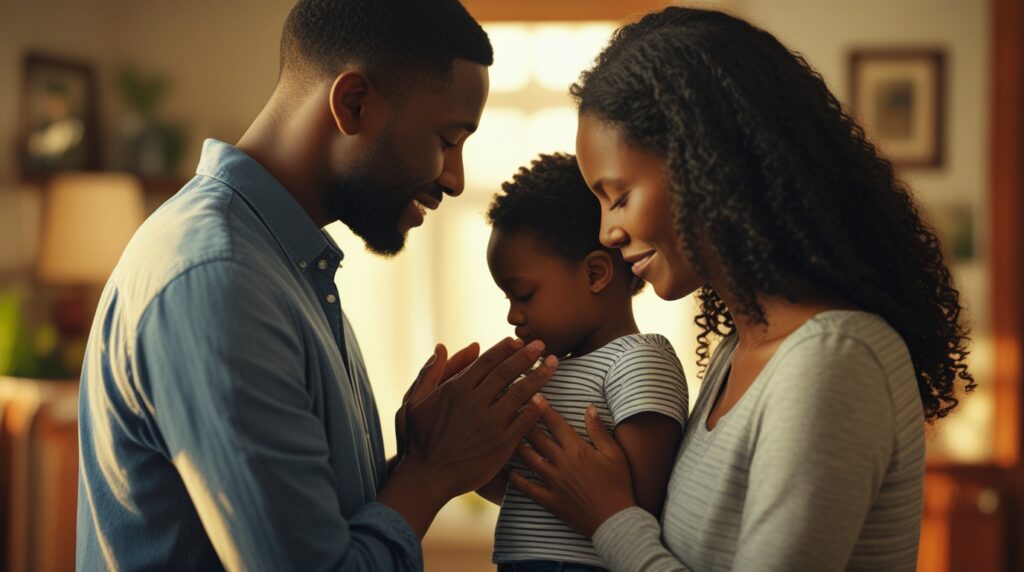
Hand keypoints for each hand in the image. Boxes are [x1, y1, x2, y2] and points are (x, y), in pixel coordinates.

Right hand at [394, 337, 556, 501]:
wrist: (427, 477)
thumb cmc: (419, 440)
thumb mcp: (414, 402)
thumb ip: (430, 373)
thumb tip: (441, 347)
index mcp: (456, 389)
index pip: (487, 361)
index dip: (504, 349)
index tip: (517, 341)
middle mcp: (475, 402)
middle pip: (507, 372)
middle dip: (527, 355)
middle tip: (542, 344)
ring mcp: (490, 423)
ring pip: (520, 393)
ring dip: (539, 376)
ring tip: (553, 364)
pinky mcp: (501, 444)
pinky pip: (524, 422)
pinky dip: (535, 409)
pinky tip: (545, 400)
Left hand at [511, 399, 635, 536]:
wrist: (615, 521)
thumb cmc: (619, 484)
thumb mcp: (614, 454)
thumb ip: (598, 430)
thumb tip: (589, 407)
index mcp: (577, 450)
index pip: (556, 424)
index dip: (543, 408)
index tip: (533, 396)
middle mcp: (562, 463)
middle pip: (538, 438)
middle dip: (525, 421)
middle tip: (513, 410)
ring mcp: (554, 482)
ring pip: (530, 459)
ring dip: (518, 446)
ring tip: (506, 434)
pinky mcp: (550, 500)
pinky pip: (528, 488)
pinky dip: (516, 479)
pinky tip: (507, 471)